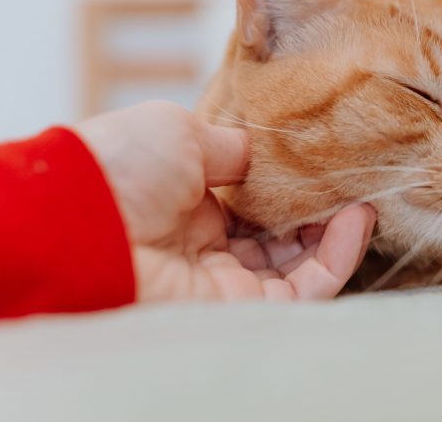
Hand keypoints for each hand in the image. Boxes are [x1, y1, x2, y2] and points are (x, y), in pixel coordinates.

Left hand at [74, 101, 374, 301]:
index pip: (251, 203)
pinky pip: (303, 289)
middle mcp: (205, 248)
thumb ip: (231, 147)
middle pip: (279, 238)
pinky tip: (355, 221)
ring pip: (298, 266)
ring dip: (336, 235)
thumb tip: (264, 151)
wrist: (78, 224)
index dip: (289, 188)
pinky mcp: (239, 310)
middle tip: (353, 185)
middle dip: (318, 213)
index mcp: (185, 204)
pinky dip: (336, 259)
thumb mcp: (180, 132)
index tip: (324, 167)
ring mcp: (222, 282)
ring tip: (364, 200)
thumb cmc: (119, 167)